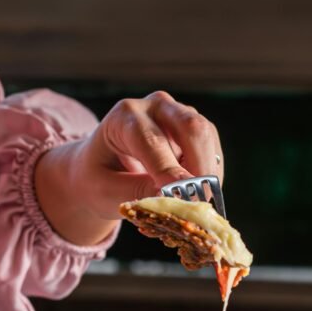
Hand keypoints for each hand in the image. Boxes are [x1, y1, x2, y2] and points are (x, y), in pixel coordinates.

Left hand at [35, 91, 223, 245]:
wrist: (101, 168)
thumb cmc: (99, 179)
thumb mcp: (105, 192)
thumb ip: (137, 192)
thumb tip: (174, 196)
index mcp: (124, 117)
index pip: (152, 140)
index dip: (169, 169)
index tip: (182, 197)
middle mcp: (155, 107)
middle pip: (191, 127)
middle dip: (200, 168)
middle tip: (200, 203)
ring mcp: (179, 114)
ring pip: (206, 138)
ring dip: (207, 174)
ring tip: (196, 204)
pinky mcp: (196, 129)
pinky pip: (212, 150)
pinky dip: (209, 176)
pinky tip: (196, 195)